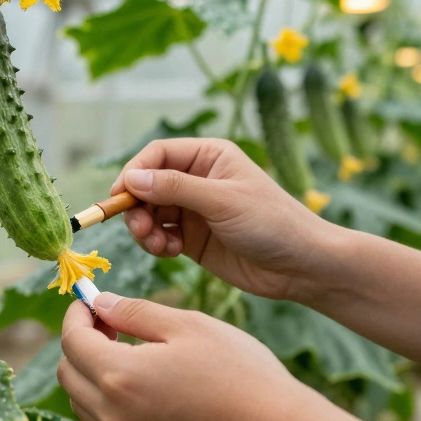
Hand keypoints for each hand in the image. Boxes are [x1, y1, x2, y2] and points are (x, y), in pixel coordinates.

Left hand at [58, 293, 311, 420]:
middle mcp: (114, 415)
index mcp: (119, 377)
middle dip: (79, 341)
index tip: (90, 300)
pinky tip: (140, 379)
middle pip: (68, 373)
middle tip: (110, 321)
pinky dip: (106, 397)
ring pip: (82, 402)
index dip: (77, 314)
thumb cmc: (238, 371)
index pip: (72, 341)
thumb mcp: (186, 325)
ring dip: (90, 371)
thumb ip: (134, 312)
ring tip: (126, 348)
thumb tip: (99, 303)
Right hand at [113, 137, 327, 299]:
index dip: (134, 173)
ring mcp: (193, 209)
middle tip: (139, 229)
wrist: (300, 266)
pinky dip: (156, 245)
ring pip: (149, 212)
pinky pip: (159, 235)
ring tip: (156, 245)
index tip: (120, 196)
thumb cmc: (271, 223)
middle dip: (136, 207)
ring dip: (144, 229)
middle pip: (146, 185)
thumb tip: (131, 178)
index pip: (157, 155)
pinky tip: (171, 254)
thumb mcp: (222, 201)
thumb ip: (175, 188)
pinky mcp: (192, 238)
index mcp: (208, 156)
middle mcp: (197, 179)